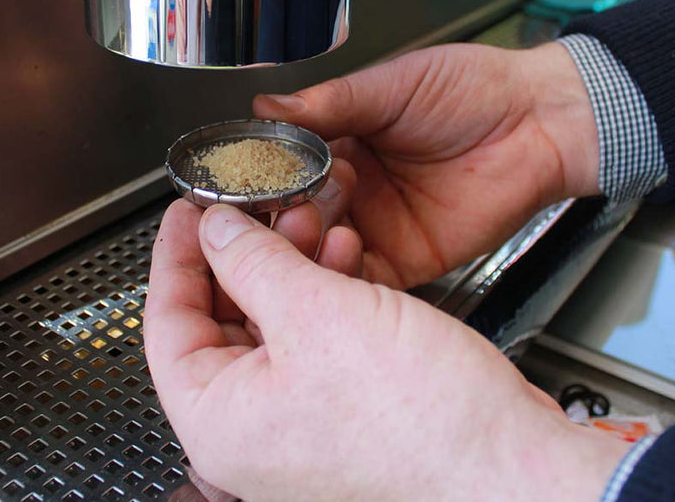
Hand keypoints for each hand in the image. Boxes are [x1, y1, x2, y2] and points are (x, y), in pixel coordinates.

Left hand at [144, 201, 627, 500]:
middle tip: (258, 207)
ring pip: (275, 328)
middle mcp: (252, 433)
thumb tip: (214, 231)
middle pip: (221, 321)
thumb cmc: (417, 423)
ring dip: (292, 268)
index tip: (186, 211)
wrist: (509, 466)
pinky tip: (349, 260)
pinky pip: (317, 343)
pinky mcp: (345, 414)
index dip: (175, 254)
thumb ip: (252, 263)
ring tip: (313, 223)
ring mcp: (300, 426)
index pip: (166, 321)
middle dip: (246, 254)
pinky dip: (327, 298)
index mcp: (217, 421)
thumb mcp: (315, 314)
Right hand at [253, 42, 598, 288]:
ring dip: (306, 245)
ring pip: (322, 249)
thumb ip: (330, 103)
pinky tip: (334, 258)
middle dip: (279, 214)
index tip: (241, 178)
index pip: (285, 165)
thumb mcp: (392, 86)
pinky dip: (343, 276)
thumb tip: (266, 106)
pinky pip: (364, 278)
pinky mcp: (405, 260)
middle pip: (296, 213)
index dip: (263, 174)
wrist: (539, 122)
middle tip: (274, 207)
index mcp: (341, 141)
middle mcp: (352, 188)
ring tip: (303, 227)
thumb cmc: (475, 90)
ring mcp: (377, 226)